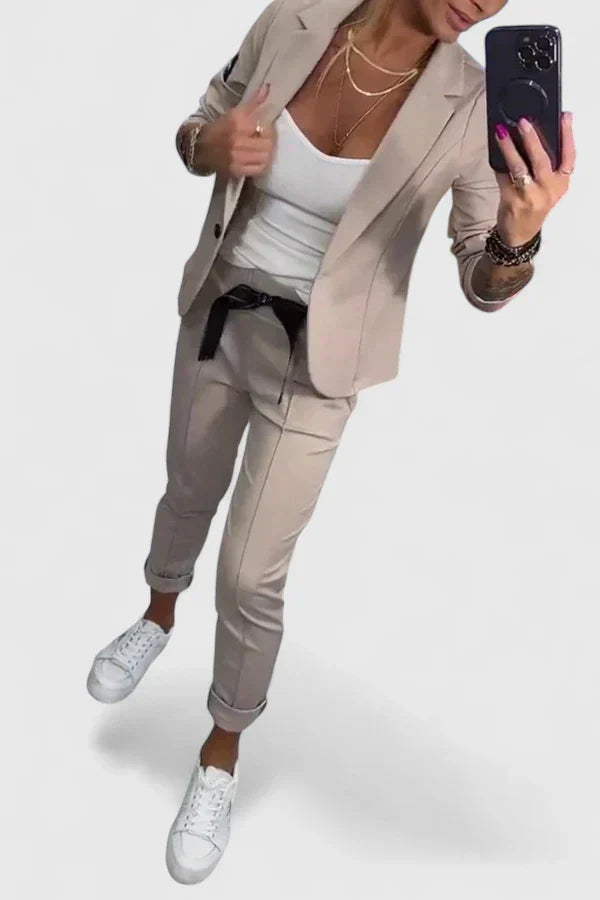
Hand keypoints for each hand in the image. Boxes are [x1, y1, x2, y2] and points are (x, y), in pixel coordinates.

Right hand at [202, 82, 275, 178]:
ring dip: (267, 152)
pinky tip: (258, 159)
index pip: (264, 124)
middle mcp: (237, 140)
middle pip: (268, 142)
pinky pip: (259, 168)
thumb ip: (254, 102)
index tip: (266, 127)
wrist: (201, 148)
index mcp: (237, 122)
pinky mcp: (237, 170)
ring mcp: (237, 157)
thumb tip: (268, 87)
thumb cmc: (221, 128)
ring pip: (265, 156)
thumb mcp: (235, 112)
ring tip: (262, 149)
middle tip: (266, 139)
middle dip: (270, 140)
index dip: (270, 126)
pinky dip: (262, 163)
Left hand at [493, 111, 575, 245]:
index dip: (568, 135)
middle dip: (532, 138)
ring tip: (502, 133)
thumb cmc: (533, 207)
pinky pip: (503, 176)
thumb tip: (532, 135)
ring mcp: (529, 196)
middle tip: (524, 122)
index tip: (565, 117)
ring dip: (509, 148)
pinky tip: (494, 152)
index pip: (569, 156)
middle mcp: (547, 190)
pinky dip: (497, 163)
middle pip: (541, 160)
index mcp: (561, 184)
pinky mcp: (511, 200)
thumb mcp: (548, 188)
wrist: (520, 234)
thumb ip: (546, 167)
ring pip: (519, 167)